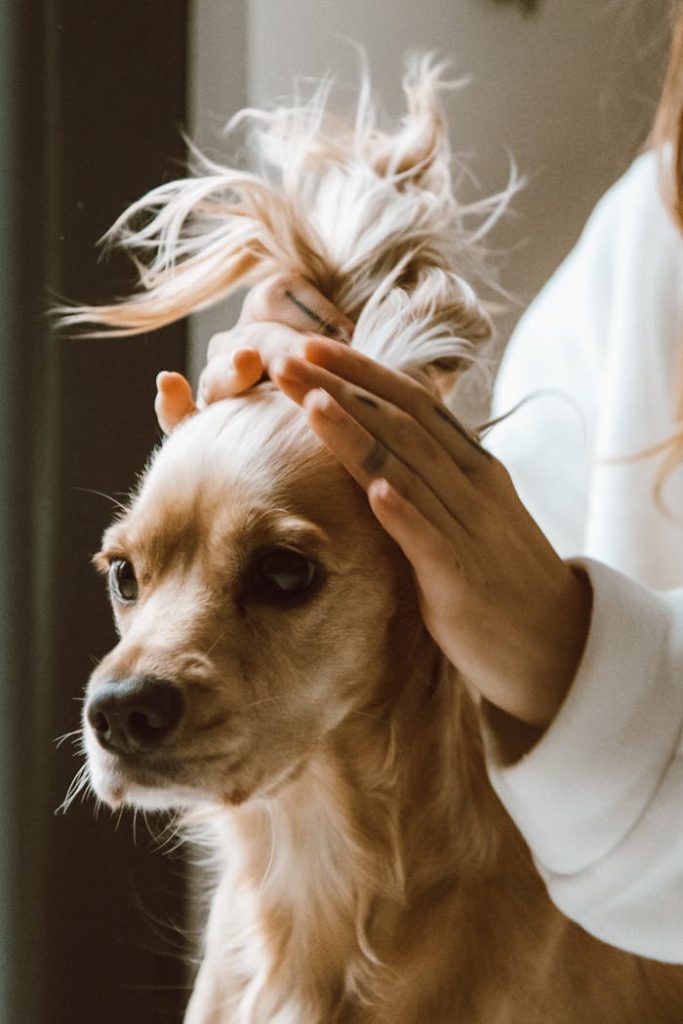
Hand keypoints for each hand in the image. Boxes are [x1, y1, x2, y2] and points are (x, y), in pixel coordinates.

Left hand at [156, 275, 591, 730]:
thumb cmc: (500, 576)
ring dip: (357, 434)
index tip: (309, 344)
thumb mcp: (469, 513)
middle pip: (400, 424)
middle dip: (341, 387)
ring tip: (311, 401)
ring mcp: (469, 529)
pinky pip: (429, 539)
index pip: (412, 402)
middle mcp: (472, 486)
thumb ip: (431, 479)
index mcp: (472, 465)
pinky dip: (402, 512)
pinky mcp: (462, 577)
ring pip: (408, 470)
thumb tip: (381, 452)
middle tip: (285, 357)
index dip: (360, 370)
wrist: (558, 641)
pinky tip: (373, 490)